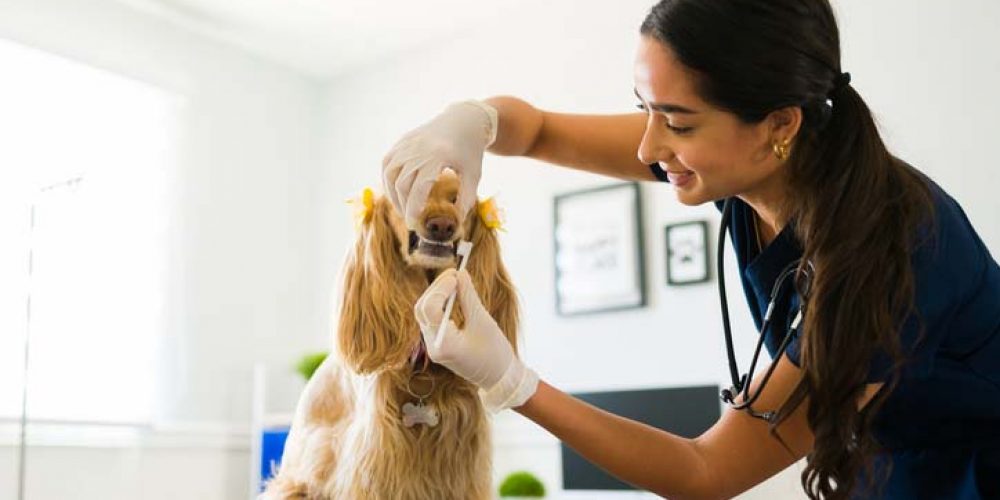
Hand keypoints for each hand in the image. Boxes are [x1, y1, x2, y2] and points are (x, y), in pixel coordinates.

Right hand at [382, 100, 497, 227]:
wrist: (465, 120)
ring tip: (402, 208)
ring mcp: (408, 143)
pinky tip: (395, 191)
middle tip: (410, 221)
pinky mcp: (403, 141)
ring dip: (392, 194)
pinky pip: (388, 162)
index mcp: (437, 157)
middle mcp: (418, 149)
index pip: (418, 189)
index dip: (413, 209)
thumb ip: (466, 198)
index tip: (413, 224)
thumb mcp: (474, 174)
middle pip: (401, 184)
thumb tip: (457, 221)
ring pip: (390, 174)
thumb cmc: (471, 150)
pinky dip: (388, 179)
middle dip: (403, 206)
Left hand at [414, 269, 537, 411]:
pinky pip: (432, 319)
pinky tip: (453, 295)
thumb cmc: (495, 353)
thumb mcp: (483, 321)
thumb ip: (468, 296)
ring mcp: (433, 347)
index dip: (440, 288)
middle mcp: (433, 346)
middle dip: (436, 288)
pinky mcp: (438, 345)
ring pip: (424, 313)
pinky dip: (440, 305)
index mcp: (443, 344)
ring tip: (455, 282)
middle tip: (454, 274)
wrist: (500, 379)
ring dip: (437, 295)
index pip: (430, 308)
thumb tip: (460, 273)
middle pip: (422, 309)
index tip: (455, 274)